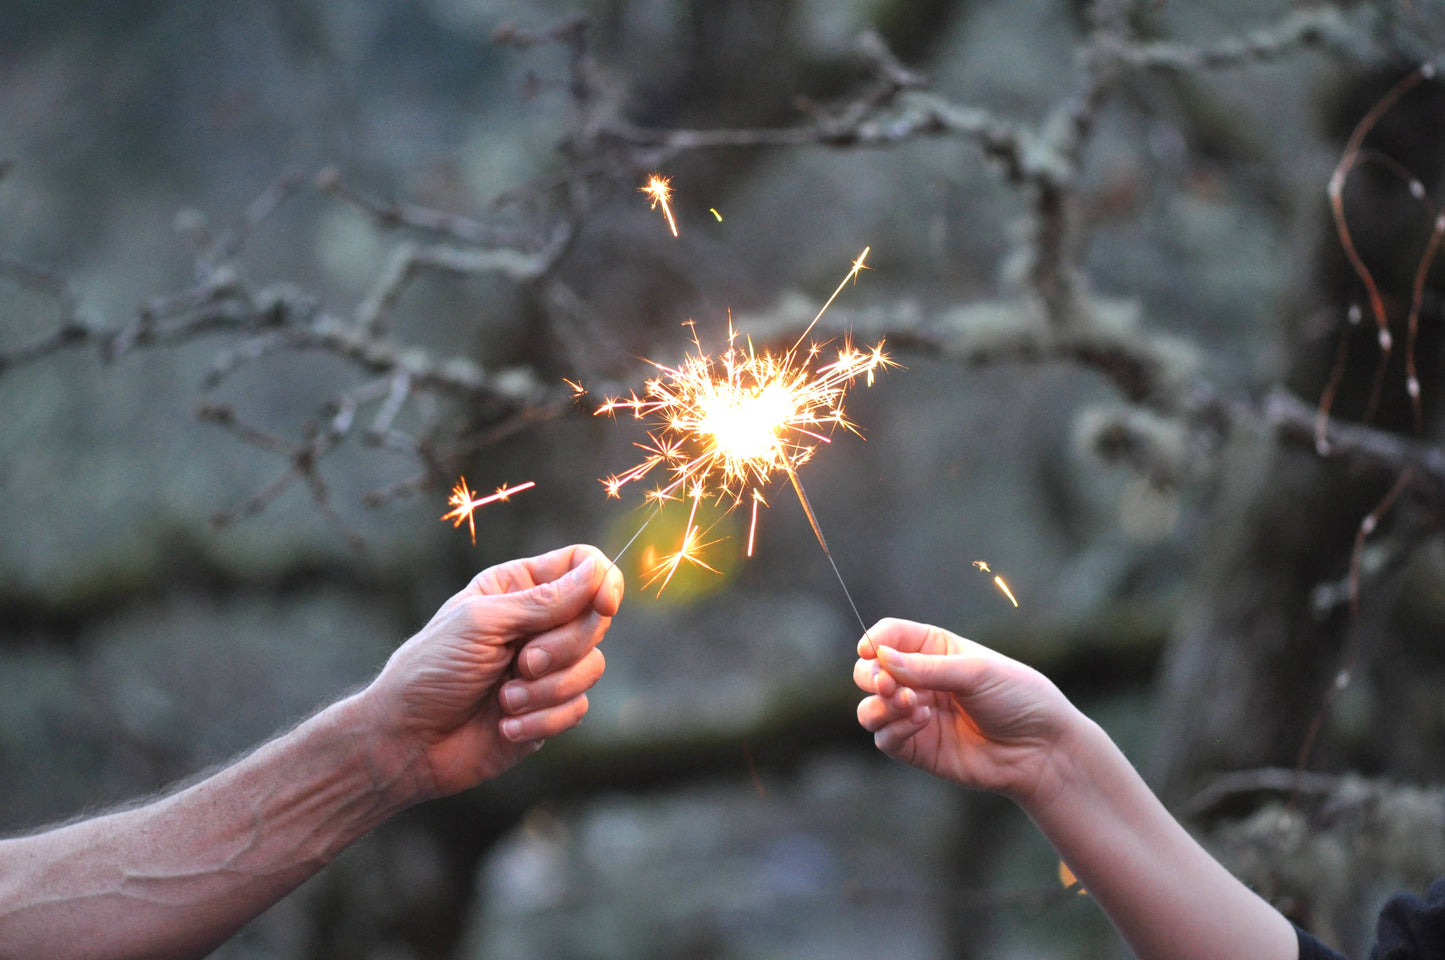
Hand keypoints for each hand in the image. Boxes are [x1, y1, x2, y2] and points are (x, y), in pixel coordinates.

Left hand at [364, 544, 623, 800]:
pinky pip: (578, 707)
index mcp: (518, 587)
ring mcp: (546, 668)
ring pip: (592, 666)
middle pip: (595, 618)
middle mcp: (538, 623)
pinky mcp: (549, 709)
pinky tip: (505, 726)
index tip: (603, 604)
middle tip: (522, 663)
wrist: (407, 742)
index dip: (603, 581)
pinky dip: (543, 720)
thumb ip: (544, 600)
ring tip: (504, 700)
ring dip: (548, 689)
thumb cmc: (431, 670)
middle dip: (563, 646)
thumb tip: (598, 574)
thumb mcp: (483, 622)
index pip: (582, 566)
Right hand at [854, 618, 1077, 803]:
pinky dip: (894, 728)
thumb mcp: (976, 671)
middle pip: (870, 671)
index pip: (890, 636)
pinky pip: (885, 738)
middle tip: (887, 684)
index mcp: (935, 650)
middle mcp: (920, 681)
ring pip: (870, 709)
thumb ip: (927, 668)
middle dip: (870, 674)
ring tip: (907, 703)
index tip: (870, 650)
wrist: (1042, 749)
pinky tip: (922, 721)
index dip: (874, 641)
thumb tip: (881, 658)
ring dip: (879, 705)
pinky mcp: (918, 748)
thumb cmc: (1018, 698)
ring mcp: (917, 715)